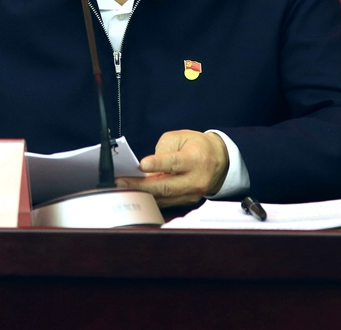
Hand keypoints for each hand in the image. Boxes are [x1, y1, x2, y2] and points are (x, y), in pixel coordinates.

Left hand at [115, 130, 229, 206]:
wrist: (218, 160)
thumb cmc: (197, 147)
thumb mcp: (180, 137)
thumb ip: (162, 150)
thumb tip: (146, 168)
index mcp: (195, 158)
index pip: (174, 163)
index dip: (157, 164)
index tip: (141, 165)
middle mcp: (195, 179)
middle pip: (166, 186)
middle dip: (141, 185)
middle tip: (122, 182)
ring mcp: (192, 194)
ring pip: (164, 198)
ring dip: (142, 194)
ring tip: (125, 189)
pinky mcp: (188, 201)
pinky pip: (166, 202)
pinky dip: (151, 198)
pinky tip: (138, 194)